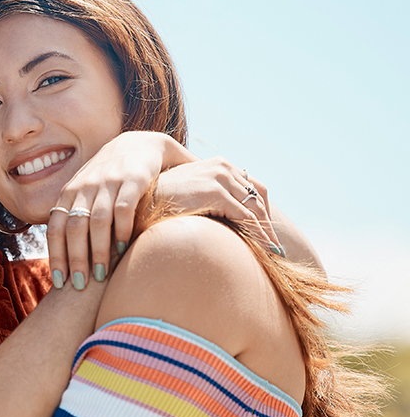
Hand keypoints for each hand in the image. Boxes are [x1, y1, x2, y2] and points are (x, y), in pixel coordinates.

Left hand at [46, 131, 194, 288]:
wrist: (140, 144)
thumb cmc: (109, 179)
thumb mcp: (87, 193)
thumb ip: (75, 217)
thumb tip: (62, 256)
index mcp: (70, 192)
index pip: (56, 227)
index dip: (56, 255)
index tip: (60, 280)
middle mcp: (85, 186)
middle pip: (74, 228)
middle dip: (75, 259)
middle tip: (80, 285)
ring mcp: (108, 181)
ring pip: (97, 222)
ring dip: (98, 251)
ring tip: (101, 275)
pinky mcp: (132, 179)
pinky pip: (123, 209)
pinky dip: (121, 231)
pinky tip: (123, 250)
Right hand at [155, 157, 278, 246]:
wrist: (140, 203)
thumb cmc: (161, 203)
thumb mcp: (191, 194)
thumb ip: (210, 198)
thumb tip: (227, 217)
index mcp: (218, 164)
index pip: (253, 186)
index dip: (263, 210)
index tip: (268, 232)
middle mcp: (222, 166)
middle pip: (258, 195)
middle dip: (268, 222)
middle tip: (275, 247)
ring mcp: (219, 177)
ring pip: (255, 207)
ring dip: (265, 231)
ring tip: (272, 252)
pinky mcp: (214, 192)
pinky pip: (245, 217)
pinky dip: (257, 234)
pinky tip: (261, 248)